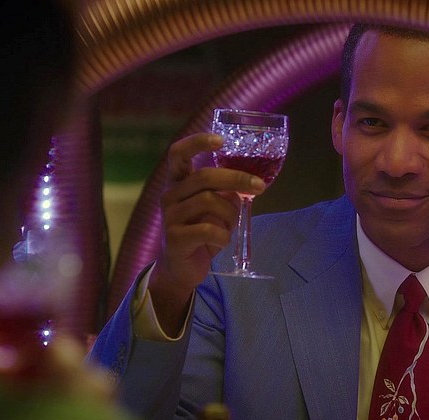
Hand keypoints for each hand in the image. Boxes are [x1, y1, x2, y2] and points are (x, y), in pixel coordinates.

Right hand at [149, 132, 264, 333]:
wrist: (179, 269)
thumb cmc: (199, 233)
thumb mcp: (212, 209)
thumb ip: (224, 193)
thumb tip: (251, 183)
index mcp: (177, 183)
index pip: (178, 153)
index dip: (197, 142)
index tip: (220, 140)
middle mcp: (169, 195)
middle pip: (204, 176)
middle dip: (236, 179)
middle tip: (259, 187)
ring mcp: (169, 217)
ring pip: (209, 202)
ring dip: (230, 214)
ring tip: (231, 225)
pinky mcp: (175, 239)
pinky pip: (209, 230)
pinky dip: (223, 236)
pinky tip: (221, 242)